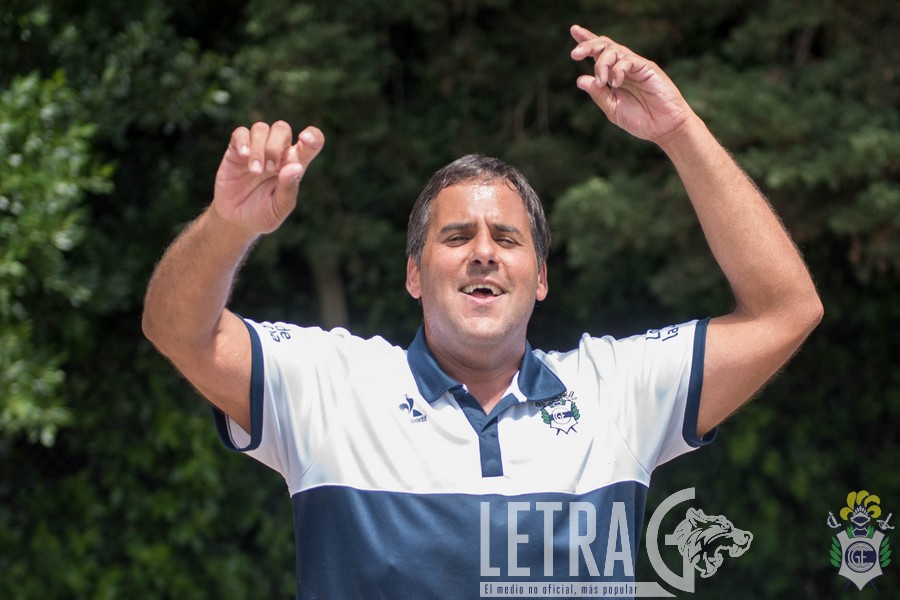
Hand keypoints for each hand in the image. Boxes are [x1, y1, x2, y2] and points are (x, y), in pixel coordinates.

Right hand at [212, 121, 324, 234]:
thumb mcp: (279, 207)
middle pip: (282, 128)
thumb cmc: (263, 214)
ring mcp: (256, 149)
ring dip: (259, 148)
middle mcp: (277, 152)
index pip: (311, 141)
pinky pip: (241, 133)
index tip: (304, 140)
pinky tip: (243, 156)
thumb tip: (295, 166)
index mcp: (294, 164)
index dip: (313, 135)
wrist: (236, 221)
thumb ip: (288, 188)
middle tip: (270, 169)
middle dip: (276, 146)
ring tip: (255, 172)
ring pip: (261, 128)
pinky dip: (243, 141)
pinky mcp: (236, 151)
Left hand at [570, 25, 694, 143]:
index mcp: (613, 75)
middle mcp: (624, 67)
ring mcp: (636, 66)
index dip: (587, 41)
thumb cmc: (640, 119)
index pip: (598, 53)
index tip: (574, 31)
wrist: (663, 128)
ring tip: (603, 81)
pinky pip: (628, 60)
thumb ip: (598, 94)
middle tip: (574, 54)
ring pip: (614, 50)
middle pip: (604, 45)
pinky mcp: (647, 67)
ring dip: (602, 64)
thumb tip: (580, 79)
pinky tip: (615, 83)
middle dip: (588, 45)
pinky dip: (618, 69)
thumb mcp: (612, 108)